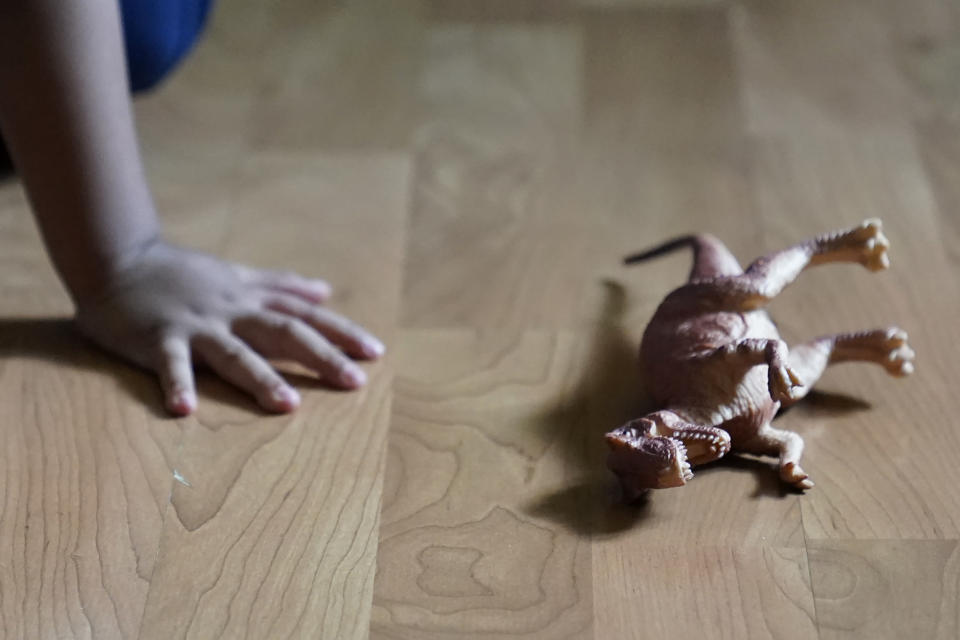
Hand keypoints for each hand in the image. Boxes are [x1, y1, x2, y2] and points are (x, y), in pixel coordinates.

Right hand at [74, 241, 383, 415]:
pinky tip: (184, 410)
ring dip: (260, 377)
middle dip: (321, 356)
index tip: (376, 353)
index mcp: (251, 301)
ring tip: (287, 405)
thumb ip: (281, 285)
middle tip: (354, 381)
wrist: (118, 259)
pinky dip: (177, 383)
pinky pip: (169, 362)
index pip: (306, 317)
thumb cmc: (182, 274)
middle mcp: (232, 311)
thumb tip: (324, 291)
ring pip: (234, 351)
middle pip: (283, 333)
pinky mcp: (157, 336)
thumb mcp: (237, 276)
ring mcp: (196, 324)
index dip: (341, 333)